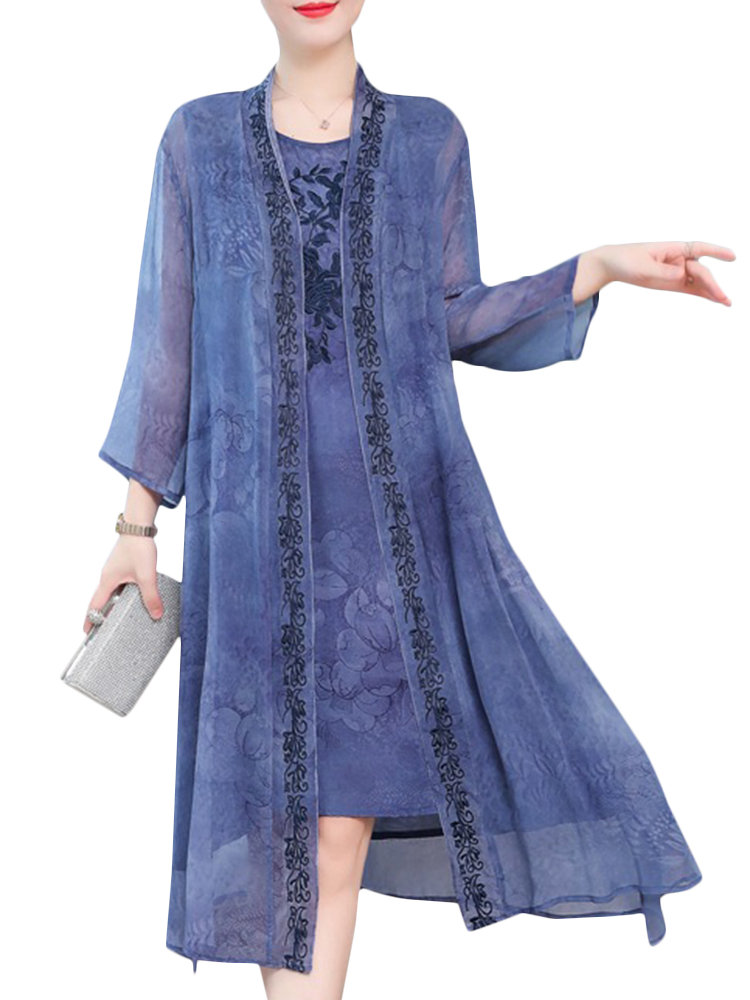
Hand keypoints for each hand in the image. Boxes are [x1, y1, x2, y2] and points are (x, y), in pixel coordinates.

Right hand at [83, 536, 163, 633]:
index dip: (90, 620)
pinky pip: (120, 584)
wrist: (139, 526)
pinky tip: (134, 597)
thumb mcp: (146, 575)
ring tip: (121, 617)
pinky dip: (123, 594)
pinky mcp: (123, 565)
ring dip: (114, 604)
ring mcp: (115, 570)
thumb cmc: (139, 548)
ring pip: (112, 592)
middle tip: (105, 629)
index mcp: (107, 581)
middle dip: (102, 615)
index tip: (87, 633)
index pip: (94, 605)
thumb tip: (156, 614)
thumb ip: (151, 596)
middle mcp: (108, 576)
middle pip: (101, 600)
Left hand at [596, 241, 734, 304]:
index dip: (717, 252)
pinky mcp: (672, 282)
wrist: (613, 265)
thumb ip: (663, 272)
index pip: (700, 248)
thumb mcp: (643, 267)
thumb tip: (682, 275)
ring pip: (699, 281)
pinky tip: (715, 300)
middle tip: (722, 298)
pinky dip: (703, 294)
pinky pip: (691, 288)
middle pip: (700, 271)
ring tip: (726, 302)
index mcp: (674, 248)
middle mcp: (679, 259)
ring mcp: (677, 271)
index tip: (732, 257)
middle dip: (711, 284)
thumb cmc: (627, 260)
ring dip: (712, 291)